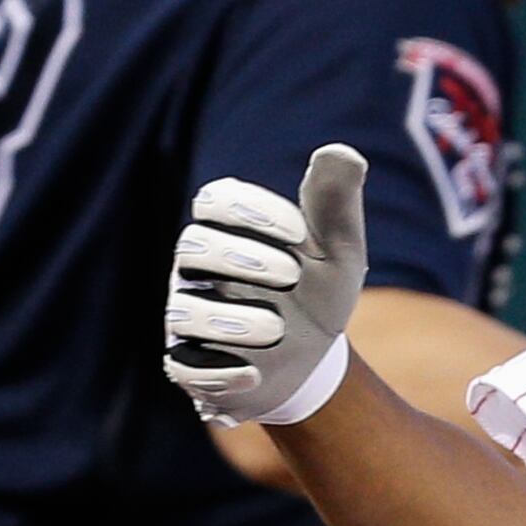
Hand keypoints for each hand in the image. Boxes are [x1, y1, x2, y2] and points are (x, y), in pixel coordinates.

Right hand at [165, 145, 366, 425]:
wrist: (314, 364)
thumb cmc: (317, 294)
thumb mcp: (337, 252)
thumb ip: (335, 205)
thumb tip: (341, 152)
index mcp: (229, 232)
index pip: (215, 200)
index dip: (252, 210)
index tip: (301, 232)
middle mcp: (199, 271)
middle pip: (192, 248)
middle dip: (241, 259)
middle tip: (292, 275)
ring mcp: (191, 319)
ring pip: (184, 312)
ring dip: (231, 318)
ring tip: (277, 329)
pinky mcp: (192, 367)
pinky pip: (185, 368)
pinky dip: (219, 371)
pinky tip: (254, 373)